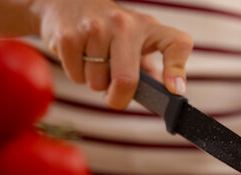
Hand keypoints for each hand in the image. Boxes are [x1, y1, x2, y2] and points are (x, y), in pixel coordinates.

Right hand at [31, 0, 192, 108]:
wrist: (64, 2)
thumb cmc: (109, 29)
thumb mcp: (135, 40)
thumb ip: (149, 69)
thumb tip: (164, 96)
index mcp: (148, 27)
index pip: (176, 43)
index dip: (176, 69)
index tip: (174, 91)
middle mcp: (123, 24)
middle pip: (126, 80)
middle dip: (119, 98)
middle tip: (114, 97)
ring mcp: (94, 28)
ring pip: (97, 82)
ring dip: (96, 83)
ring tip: (94, 63)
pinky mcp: (68, 36)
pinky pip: (77, 76)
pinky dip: (78, 76)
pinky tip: (79, 57)